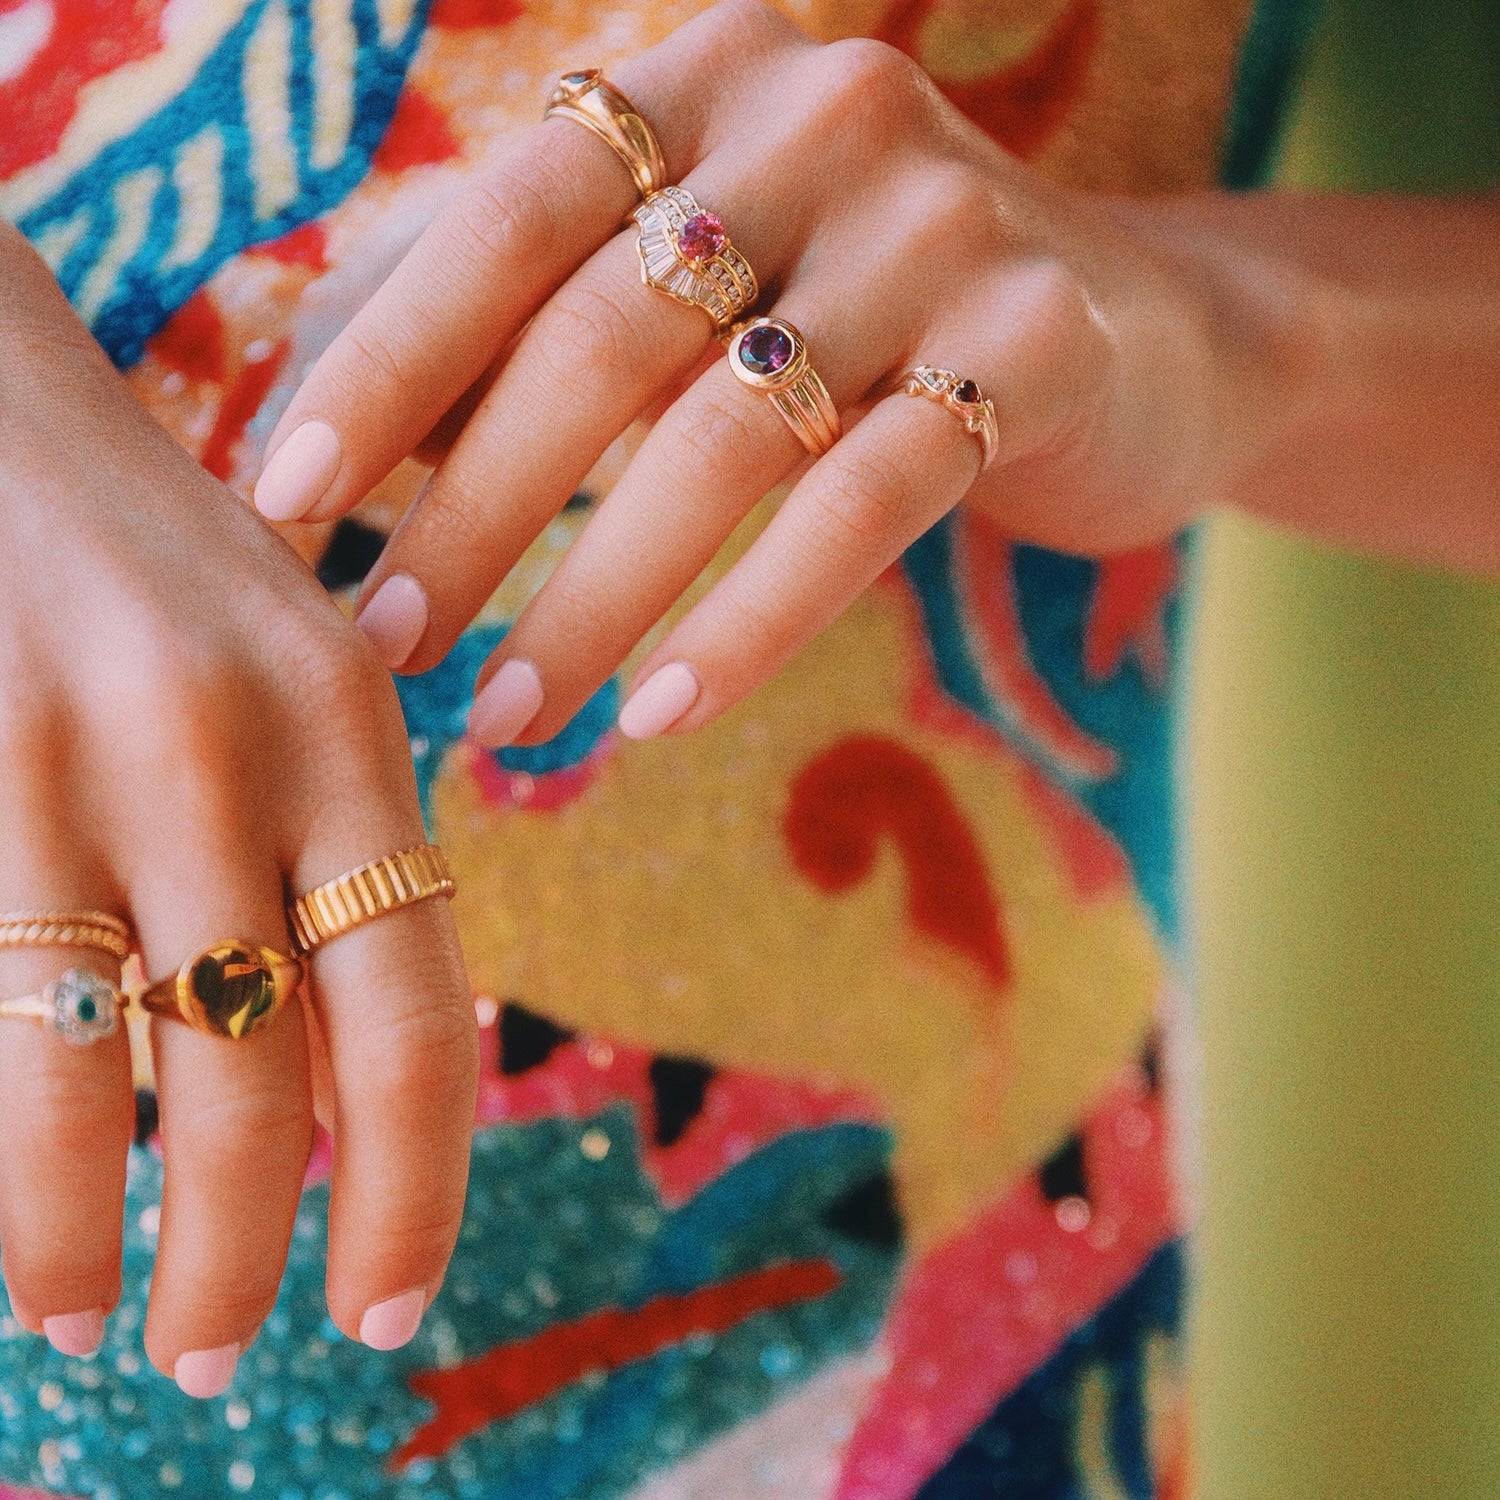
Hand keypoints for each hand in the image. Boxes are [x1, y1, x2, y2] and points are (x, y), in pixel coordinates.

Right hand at [0, 229, 477, 1391]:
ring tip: (101, 1331)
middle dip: (253, 1250)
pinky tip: (25, 1237)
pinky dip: (13, 1157)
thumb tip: (340, 1072)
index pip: (417, 1012)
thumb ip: (336, 845)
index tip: (390, 1307)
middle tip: (236, 1363)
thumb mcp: (296, 670)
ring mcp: (77, 766)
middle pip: (266, 1075)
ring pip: (103, 1076)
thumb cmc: (158, 558)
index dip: (411, 1185)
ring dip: (102, 1236)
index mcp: (356, 726)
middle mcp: (234, 752)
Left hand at [256, 0, 1259, 743]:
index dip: (383, 363)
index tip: (284, 502)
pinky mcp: (1030, 345)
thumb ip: (526, 322)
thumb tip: (317, 427)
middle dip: (472, 513)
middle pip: (600, 337)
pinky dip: (751, 621)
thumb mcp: (696, 286)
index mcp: (704, 84)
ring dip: (594, 594)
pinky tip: (662, 710)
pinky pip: (863, 505)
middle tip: (385, 648)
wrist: (1132, 334)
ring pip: (725, 434)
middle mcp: (817, 117)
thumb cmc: (861, 319)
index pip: (504, 221)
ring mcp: (939, 223)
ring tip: (508, 713)